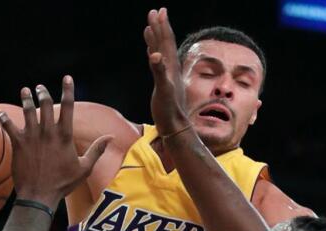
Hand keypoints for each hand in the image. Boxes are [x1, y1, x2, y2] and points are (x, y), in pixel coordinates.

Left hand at [0, 76, 110, 206]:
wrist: (39, 195)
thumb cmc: (63, 183)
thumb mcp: (84, 168)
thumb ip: (97, 150)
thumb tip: (111, 137)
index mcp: (65, 136)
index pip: (68, 107)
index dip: (68, 90)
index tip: (67, 78)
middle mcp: (48, 132)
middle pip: (46, 104)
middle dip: (43, 93)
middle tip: (40, 88)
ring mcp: (32, 137)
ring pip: (28, 111)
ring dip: (27, 99)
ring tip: (25, 91)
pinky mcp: (18, 144)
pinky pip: (9, 126)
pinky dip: (4, 118)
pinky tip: (1, 113)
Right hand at [144, 7, 188, 135]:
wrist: (174, 125)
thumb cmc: (169, 110)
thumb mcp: (163, 90)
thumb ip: (159, 72)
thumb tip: (155, 55)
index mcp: (170, 66)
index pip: (166, 42)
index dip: (162, 26)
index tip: (158, 11)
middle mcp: (170, 68)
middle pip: (164, 42)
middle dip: (160, 26)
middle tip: (155, 11)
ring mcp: (166, 74)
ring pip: (160, 51)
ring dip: (156, 38)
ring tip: (150, 26)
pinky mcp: (162, 82)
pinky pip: (157, 63)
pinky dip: (153, 53)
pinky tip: (152, 51)